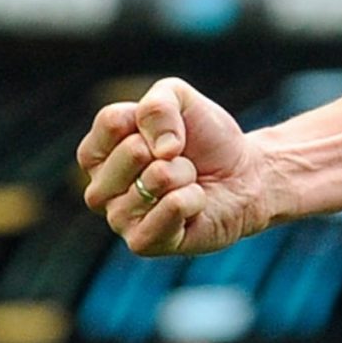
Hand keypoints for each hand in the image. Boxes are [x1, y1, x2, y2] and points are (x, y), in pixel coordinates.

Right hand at [78, 78, 280, 257]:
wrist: (245, 174)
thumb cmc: (205, 139)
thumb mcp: (180, 99)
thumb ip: (158, 104)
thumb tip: (162, 150)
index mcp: (96, 154)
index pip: (112, 122)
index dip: (155, 119)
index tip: (169, 131)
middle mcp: (99, 190)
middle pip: (133, 150)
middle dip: (173, 150)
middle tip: (182, 161)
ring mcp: (118, 219)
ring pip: (157, 179)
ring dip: (187, 174)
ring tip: (189, 182)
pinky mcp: (143, 243)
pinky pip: (173, 207)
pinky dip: (194, 198)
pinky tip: (194, 204)